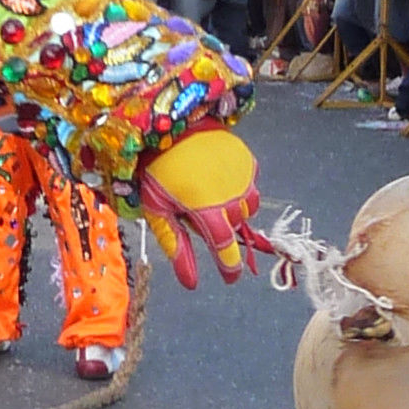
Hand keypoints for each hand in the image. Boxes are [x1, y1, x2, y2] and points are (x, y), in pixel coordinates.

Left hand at [138, 128, 272, 289]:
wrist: (172, 125)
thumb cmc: (157, 170)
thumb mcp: (158, 210)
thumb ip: (176, 246)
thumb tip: (191, 283)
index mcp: (208, 210)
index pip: (226, 248)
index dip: (230, 268)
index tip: (230, 279)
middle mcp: (232, 196)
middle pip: (235, 227)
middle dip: (221, 228)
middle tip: (198, 214)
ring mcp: (243, 177)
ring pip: (248, 207)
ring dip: (234, 210)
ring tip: (211, 199)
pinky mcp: (247, 160)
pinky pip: (250, 183)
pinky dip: (239, 188)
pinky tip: (219, 179)